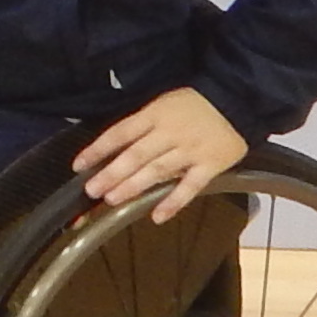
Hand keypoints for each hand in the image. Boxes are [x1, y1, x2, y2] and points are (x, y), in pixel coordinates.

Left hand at [74, 87, 247, 221]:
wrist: (237, 100)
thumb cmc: (194, 104)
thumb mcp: (162, 104)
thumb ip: (142, 125)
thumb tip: (114, 147)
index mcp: (154, 115)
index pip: (120, 133)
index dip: (98, 149)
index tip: (79, 165)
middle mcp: (169, 133)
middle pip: (136, 155)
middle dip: (112, 173)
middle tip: (92, 190)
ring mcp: (191, 150)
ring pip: (158, 171)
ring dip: (134, 186)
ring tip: (112, 200)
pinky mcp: (211, 165)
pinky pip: (190, 186)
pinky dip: (173, 202)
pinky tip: (156, 216)